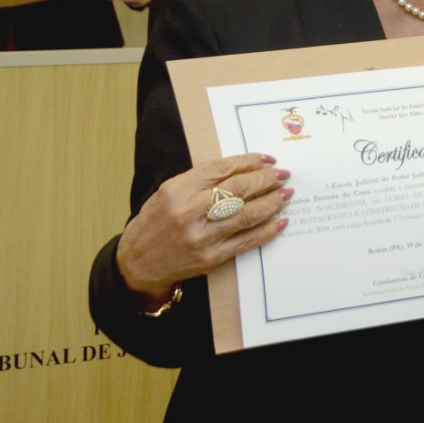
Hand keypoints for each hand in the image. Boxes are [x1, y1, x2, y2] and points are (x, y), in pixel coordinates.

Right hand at [116, 152, 290, 304]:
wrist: (137, 262)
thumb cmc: (154, 223)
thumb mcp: (168, 192)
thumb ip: (199, 181)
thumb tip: (241, 170)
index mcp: (178, 190)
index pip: (222, 169)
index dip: (248, 162)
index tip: (267, 160)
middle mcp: (190, 211)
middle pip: (238, 189)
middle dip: (265, 179)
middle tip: (282, 175)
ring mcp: (202, 236)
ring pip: (247, 214)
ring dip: (271, 202)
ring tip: (286, 193)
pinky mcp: (211, 257)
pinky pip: (246, 241)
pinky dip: (266, 230)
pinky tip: (280, 221)